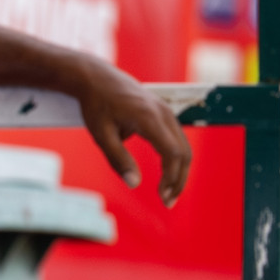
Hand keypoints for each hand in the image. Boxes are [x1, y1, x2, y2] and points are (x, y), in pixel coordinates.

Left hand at [73, 58, 191, 207]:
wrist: (96, 77)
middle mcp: (163, 113)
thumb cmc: (96, 105)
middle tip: (167, 202)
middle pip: (184, 152)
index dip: (171, 177)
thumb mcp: (101, 135)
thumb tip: (134, 185)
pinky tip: (166, 174)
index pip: (172, 153)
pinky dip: (176, 158)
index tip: (162, 197)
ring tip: (167, 192)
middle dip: (178, 179)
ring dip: (179, 171)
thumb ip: (118, 159)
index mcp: (148, 118)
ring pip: (184, 146)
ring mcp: (166, 111)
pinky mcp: (163, 112)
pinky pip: (177, 138)